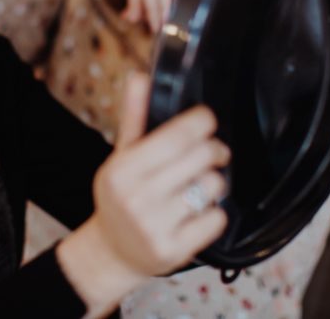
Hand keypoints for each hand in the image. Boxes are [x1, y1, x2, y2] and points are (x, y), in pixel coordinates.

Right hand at [57, 74, 227, 315]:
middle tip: (213, 152)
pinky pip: (216, 219)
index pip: (176, 136)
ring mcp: (155, 227)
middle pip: (202, 157)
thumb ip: (134, 116)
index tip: (206, 120)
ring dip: (213, 182)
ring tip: (199, 184)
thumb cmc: (121, 196)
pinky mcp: (174, 251)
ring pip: (213, 186)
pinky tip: (198, 211)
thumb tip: (139, 76)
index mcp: (122, 170)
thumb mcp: (121, 155)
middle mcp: (136, 198)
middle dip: (214, 149)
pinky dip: (214, 213)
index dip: (201, 122)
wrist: (113, 252)